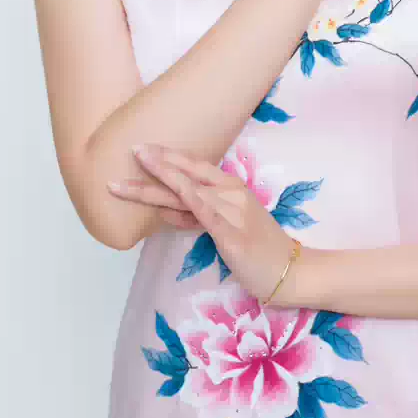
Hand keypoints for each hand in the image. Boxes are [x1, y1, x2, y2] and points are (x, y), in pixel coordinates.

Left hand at [110, 143, 299, 303]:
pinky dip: (184, 205)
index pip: (194, 166)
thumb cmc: (257, 249)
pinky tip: (164, 204)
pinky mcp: (232, 234)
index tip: (142, 147)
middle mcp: (230, 193)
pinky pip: (204, 215)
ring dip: (157, 185)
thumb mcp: (222, 226)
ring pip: (188, 193)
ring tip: (127, 182)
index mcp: (230, 187)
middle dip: (157, 163)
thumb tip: (163, 209)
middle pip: (187, 175)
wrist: (290, 270)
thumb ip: (195, 215)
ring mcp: (232, 211)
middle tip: (132, 149)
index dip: (168, 156)